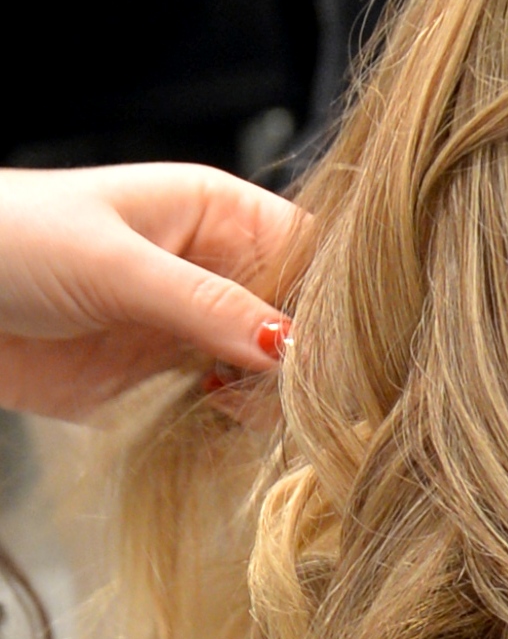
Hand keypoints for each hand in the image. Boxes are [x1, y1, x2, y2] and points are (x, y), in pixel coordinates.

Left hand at [0, 166, 307, 419]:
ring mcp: (186, 328)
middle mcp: (213, 270)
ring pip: (265, 369)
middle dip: (305, 356)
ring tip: (259, 410)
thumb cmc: (12, 240)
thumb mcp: (115, 265)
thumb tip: (290, 344)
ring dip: (272, 397)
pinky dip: (232, 425)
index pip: (309, 252)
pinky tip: (222, 422)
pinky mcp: (155, 382)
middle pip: (296, 317)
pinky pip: (219, 408)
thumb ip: (205, 305)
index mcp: (217, 213)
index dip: (331, 298)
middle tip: (306, 395)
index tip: (343, 349)